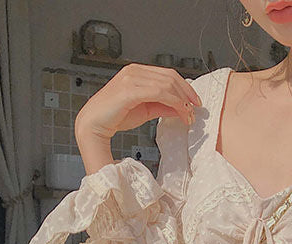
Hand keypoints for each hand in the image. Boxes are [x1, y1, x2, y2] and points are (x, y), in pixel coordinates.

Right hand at [74, 64, 201, 173]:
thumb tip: (182, 108)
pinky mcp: (130, 89)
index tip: (195, 102)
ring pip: (167, 84)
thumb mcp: (147, 110)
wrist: (95, 124)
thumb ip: (163, 106)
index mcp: (138, 72)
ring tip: (189, 116)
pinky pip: (160, 93)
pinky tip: (181, 113)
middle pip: (171, 77)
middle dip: (187, 94)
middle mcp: (135, 71)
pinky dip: (174, 103)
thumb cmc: (116, 116)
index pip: (168, 74)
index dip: (185, 87)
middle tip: (196, 110)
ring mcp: (131, 78)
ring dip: (183, 101)